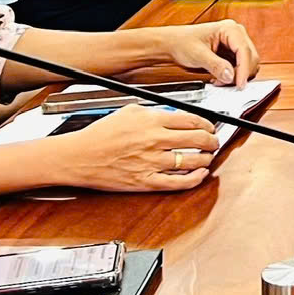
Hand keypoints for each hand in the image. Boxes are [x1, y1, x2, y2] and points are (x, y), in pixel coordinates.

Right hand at [56, 103, 219, 192]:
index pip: (191, 121)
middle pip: (196, 140)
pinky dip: (194, 179)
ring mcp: (151, 163)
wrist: (79, 156)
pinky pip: (177, 183)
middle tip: (214, 141)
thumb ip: (155, 112)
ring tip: (208, 156)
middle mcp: (154, 141)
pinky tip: (200, 174)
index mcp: (152, 121)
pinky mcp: (145, 182)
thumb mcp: (129, 111)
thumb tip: (175, 116)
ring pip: (191, 161)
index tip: (210, 126)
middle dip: (212, 140)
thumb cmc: (100, 134)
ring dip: (206, 159)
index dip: (207, 124)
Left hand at [153, 19, 258, 85]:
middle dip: (241, 73)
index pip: (244, 50)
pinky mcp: (231, 53)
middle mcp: (236, 34)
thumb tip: (231, 76)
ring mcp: (234, 44)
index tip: (240, 84)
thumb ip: (216, 65)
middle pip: (250, 57)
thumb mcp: (198, 55)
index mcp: (230, 29)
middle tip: (227, 84)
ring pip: (248, 63)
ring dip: (238, 75)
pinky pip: (240, 67)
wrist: (172, 44)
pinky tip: (221, 79)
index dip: (244, 69)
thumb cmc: (182, 42)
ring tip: (221, 81)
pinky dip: (233, 76)